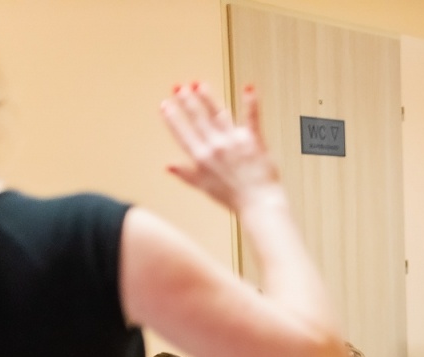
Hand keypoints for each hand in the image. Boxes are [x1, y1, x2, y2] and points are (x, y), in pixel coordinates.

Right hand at [160, 83, 281, 212]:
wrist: (259, 204)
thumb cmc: (234, 198)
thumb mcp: (204, 188)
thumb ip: (185, 174)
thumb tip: (168, 167)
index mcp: (202, 158)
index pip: (182, 134)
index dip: (172, 119)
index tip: (165, 105)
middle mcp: (216, 147)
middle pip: (198, 119)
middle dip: (187, 101)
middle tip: (179, 87)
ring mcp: (234, 142)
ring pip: (218, 114)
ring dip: (207, 98)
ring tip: (198, 84)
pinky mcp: (254, 140)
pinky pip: (252, 117)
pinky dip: (251, 102)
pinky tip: (250, 88)